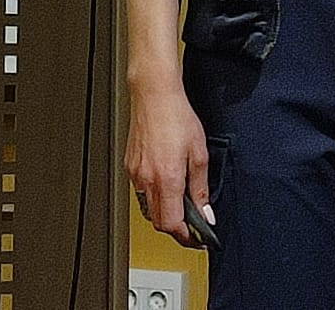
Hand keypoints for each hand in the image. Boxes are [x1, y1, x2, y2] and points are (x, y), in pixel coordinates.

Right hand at [125, 82, 212, 244]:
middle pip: (158, 222)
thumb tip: (205, 212)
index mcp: (167, 178)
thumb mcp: (199, 153)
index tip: (197, 238)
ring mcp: (135, 173)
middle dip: (175, 228)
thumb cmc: (176, 117)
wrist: (154, 95)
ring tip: (179, 203)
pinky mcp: (129, 166)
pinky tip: (165, 184)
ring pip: (148, 209)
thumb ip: (201, 187)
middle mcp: (147, 179)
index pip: (172, 224)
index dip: (186, 237)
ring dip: (163, 213)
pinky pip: (140, 192)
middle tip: (192, 226)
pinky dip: (153, 197)